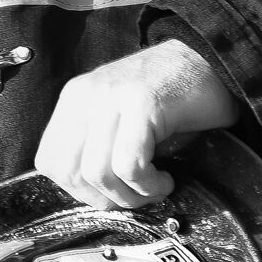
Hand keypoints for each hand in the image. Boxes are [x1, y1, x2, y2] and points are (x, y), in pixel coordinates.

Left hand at [34, 39, 240, 209]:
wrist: (212, 62)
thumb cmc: (173, 103)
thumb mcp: (122, 124)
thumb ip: (98, 150)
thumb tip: (95, 198)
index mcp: (75, 99)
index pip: (50, 162)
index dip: (79, 192)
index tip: (112, 195)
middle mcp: (86, 95)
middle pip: (70, 172)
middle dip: (105, 200)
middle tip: (137, 197)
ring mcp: (112, 96)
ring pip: (97, 172)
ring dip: (131, 195)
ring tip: (156, 187)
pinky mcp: (141, 103)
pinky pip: (130, 164)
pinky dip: (148, 185)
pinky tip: (166, 179)